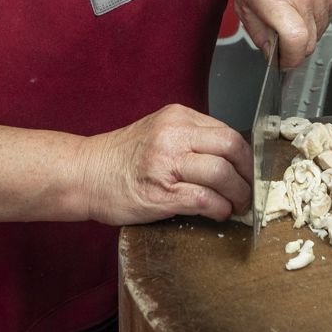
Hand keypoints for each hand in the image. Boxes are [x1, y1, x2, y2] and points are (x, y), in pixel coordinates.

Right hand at [78, 104, 251, 224]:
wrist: (84, 174)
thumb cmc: (121, 158)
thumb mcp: (158, 132)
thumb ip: (190, 138)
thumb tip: (229, 159)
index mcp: (177, 117)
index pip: (227, 132)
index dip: (245, 157)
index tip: (247, 172)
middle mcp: (174, 135)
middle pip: (232, 148)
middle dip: (247, 174)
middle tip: (247, 190)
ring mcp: (167, 164)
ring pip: (222, 174)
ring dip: (238, 195)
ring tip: (236, 206)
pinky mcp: (162, 193)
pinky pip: (205, 199)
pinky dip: (220, 209)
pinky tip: (219, 214)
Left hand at [235, 0, 331, 69]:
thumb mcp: (244, 2)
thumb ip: (258, 34)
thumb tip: (272, 56)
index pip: (296, 41)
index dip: (290, 59)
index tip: (282, 61)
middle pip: (308, 44)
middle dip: (294, 50)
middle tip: (279, 38)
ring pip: (318, 35)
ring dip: (303, 35)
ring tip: (287, 14)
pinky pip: (324, 22)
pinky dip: (312, 22)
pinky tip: (299, 6)